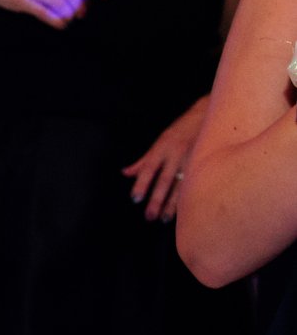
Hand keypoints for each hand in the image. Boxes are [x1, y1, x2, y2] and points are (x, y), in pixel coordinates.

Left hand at [123, 99, 206, 220]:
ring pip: (181, 186)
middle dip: (156, 200)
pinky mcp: (205, 164)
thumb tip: (125, 173)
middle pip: (164, 181)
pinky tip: (186, 210)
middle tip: (149, 216)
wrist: (209, 115)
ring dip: (173, 204)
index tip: (135, 199)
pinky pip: (196, 183)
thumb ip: (143, 160)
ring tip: (165, 219)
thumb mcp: (159, 142)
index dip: (141, 184)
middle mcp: (176, 155)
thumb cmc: (180, 130)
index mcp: (162, 149)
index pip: (148, 169)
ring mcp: (193, 160)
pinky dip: (190, 197)